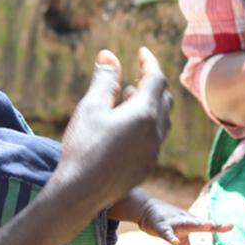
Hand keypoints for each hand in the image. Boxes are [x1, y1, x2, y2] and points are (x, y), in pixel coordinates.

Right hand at [53, 48, 171, 211]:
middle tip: (135, 74)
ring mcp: (153, 152)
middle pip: (164, 98)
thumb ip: (105, 80)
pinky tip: (125, 127)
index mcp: (144, 113)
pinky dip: (146, 124)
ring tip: (127, 99)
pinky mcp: (146, 166)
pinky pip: (155, 138)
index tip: (141, 52)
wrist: (80, 193)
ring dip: (150, 104)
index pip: (156, 79)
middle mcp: (155, 132)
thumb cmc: (83, 146)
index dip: (149, 62)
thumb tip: (109, 55)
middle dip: (151, 83)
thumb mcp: (91, 107)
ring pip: (161, 120)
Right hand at [134, 198, 232, 244]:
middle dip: (210, 224)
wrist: (145, 208)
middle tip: (224, 225)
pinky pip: (165, 232)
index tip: (231, 226)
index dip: (218, 225)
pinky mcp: (160, 226)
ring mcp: (172, 222)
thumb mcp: (178, 236)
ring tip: (207, 226)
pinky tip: (174, 242)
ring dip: (196, 224)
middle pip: (198, 223)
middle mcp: (183, 220)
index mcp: (189, 222)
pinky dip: (170, 237)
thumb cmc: (166, 221)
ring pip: (184, 224)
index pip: (205, 225)